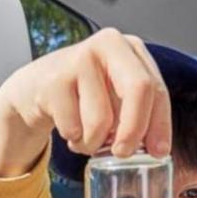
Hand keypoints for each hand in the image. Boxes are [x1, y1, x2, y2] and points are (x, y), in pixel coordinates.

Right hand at [0, 28, 171, 177]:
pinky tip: (69, 129)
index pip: (157, 89)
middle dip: (134, 130)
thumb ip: (139, 114)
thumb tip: (158, 150)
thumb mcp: (116, 95)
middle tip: (123, 153)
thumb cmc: (84, 94)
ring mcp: (80, 59)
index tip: (158, 152)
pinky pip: (73, 128)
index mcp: (131, 49)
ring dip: (94, 142)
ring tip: (87, 138)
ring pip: (101, 119)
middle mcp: (108, 45)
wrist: (36, 87)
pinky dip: (73, 139)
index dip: (160, 124)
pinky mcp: (54, 80)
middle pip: (138, 90)